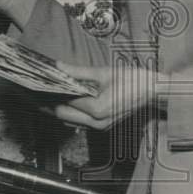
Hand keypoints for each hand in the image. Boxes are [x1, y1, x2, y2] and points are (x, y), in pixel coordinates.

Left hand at [49, 61, 167, 130]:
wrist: (154, 92)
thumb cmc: (134, 81)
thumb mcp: (105, 72)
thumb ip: (78, 72)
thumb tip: (59, 67)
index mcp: (97, 109)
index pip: (66, 102)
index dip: (52, 92)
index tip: (41, 83)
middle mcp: (97, 122)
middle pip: (63, 115)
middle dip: (50, 104)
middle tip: (38, 91)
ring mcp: (100, 126)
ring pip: (70, 120)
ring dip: (59, 109)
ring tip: (49, 95)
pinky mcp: (103, 126)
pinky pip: (80, 122)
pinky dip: (71, 112)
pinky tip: (66, 101)